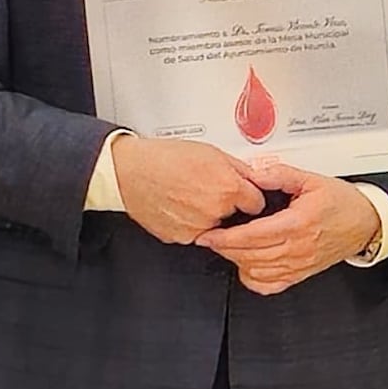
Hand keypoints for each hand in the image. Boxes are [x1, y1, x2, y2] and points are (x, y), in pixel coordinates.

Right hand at [111, 134, 269, 244]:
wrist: (130, 171)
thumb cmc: (165, 158)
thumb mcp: (211, 151)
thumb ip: (239, 168)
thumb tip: (256, 177)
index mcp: (228, 188)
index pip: (257, 203)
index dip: (249, 196)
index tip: (244, 194)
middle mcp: (215, 211)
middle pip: (235, 216)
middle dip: (228, 205)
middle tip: (208, 189)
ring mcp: (197, 227)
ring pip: (215, 227)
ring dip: (209, 216)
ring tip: (189, 195)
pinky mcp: (180, 237)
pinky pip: (194, 233)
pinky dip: (190, 223)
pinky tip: (179, 206)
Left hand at [202, 160, 381, 292]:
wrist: (367, 222)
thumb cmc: (343, 202)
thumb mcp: (312, 179)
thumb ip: (281, 174)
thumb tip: (254, 173)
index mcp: (298, 223)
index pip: (252, 236)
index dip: (225, 237)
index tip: (209, 235)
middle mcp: (298, 247)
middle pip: (250, 255)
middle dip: (225, 248)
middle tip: (211, 239)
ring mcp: (300, 264)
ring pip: (257, 271)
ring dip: (237, 261)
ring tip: (228, 248)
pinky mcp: (302, 273)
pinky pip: (271, 285)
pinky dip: (254, 279)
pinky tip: (247, 266)